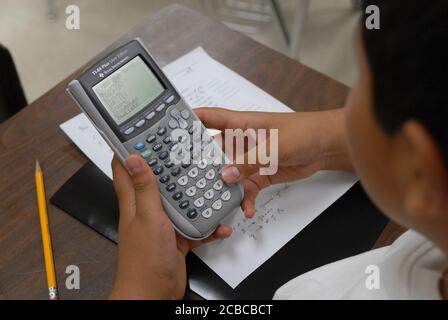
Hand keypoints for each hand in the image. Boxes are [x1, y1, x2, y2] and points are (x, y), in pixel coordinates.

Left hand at [109, 156, 231, 299]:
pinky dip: (208, 226)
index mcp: (134, 202)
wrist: (153, 294)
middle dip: (170, 167)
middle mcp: (148, 210)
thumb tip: (134, 158)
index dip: (130, 150)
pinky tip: (219, 224)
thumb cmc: (143, 260)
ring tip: (209, 184)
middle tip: (185, 152)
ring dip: (193, 196)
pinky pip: (195, 227)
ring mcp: (163, 224)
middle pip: (158, 182)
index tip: (141, 134)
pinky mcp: (177, 238)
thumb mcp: (148, 218)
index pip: (125, 169)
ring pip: (180, 202)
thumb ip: (144, 189)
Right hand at [195, 107, 351, 217]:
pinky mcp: (259, 174)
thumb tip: (225, 176)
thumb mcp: (272, 146)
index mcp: (240, 125)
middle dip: (201, 165)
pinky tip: (247, 209)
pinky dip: (245, 199)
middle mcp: (240, 142)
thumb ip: (248, 161)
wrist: (324, 147)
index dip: (189, 119)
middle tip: (187, 179)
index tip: (170, 128)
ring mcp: (249, 159)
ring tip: (216, 202)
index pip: (209, 118)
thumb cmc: (302, 133)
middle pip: (213, 152)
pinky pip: (246, 188)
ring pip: (228, 174)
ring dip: (224, 188)